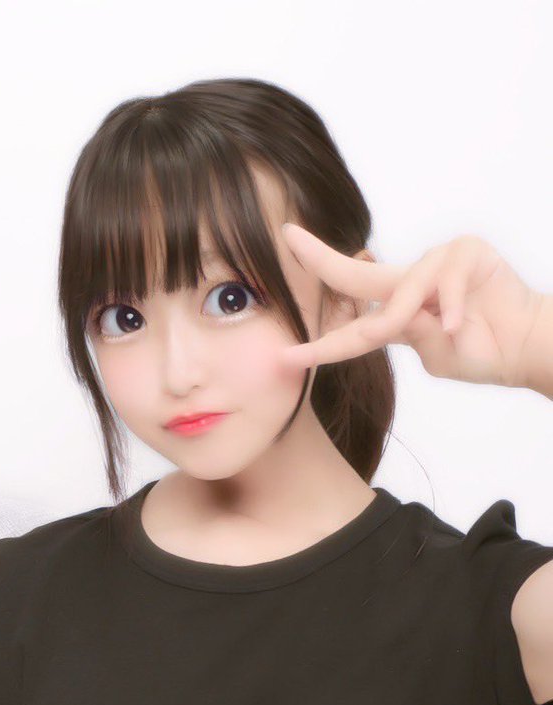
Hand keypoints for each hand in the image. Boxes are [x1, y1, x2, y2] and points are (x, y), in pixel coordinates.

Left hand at [278, 223, 545, 389]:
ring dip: (403, 314)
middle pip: (357, 277)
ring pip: (403, 287)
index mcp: (398, 312)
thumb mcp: (434, 354)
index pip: (351, 326)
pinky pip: (446, 279)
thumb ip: (404, 335)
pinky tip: (458, 324)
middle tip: (289, 242)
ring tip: (429, 332)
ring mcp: (438, 263)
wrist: (527, 347)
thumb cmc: (483, 352)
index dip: (319, 341)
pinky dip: (451, 305)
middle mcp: (411, 282)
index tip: (285, 353)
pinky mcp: (467, 251)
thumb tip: (379, 322)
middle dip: (320, 261)